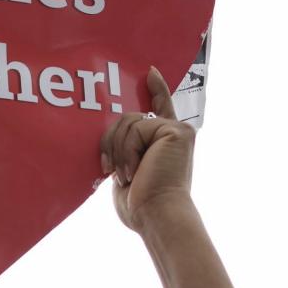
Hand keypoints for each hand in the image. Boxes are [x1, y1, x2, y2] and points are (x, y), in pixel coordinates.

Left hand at [101, 67, 195, 232]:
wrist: (158, 215)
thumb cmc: (142, 205)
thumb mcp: (128, 171)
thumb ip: (126, 150)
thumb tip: (109, 139)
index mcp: (165, 143)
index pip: (160, 108)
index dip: (156, 88)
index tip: (150, 72)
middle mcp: (175, 133)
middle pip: (129, 117)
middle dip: (111, 141)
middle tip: (110, 169)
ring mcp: (177, 130)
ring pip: (129, 121)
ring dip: (118, 150)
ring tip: (126, 175)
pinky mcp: (176, 130)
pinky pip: (136, 127)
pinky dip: (128, 150)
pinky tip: (134, 170)